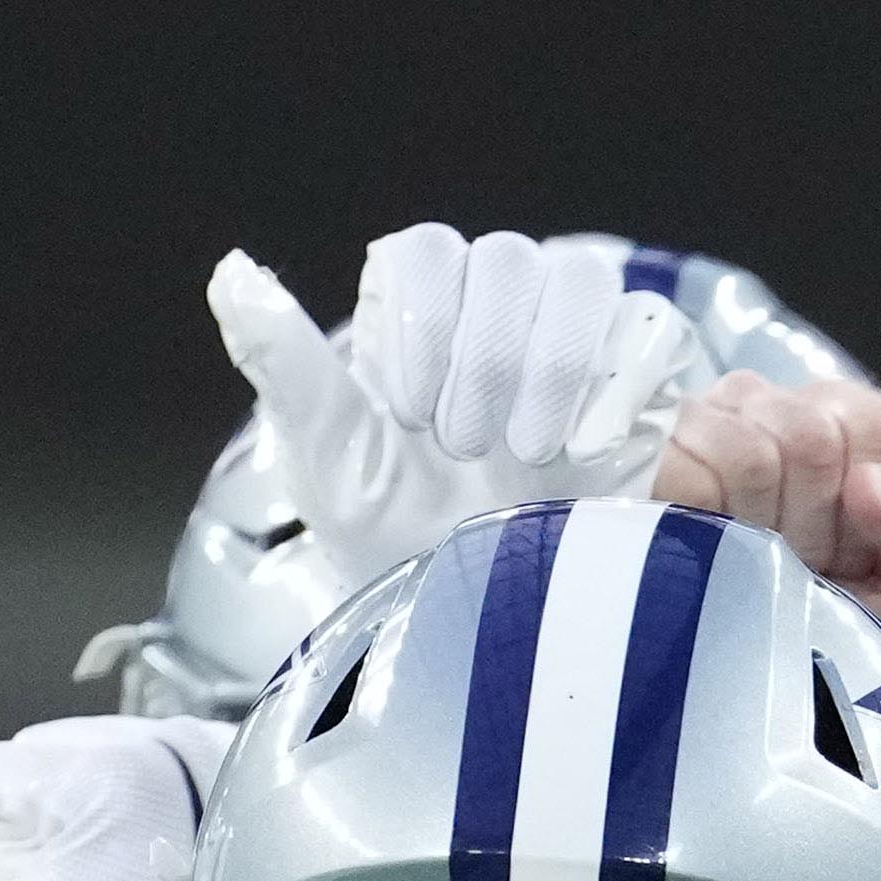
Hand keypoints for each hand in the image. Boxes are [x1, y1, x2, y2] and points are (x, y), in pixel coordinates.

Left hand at [203, 224, 691, 598]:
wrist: (491, 628)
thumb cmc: (399, 546)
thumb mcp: (330, 463)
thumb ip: (287, 364)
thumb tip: (230, 272)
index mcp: (422, 316)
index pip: (429, 252)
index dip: (422, 322)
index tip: (408, 413)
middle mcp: (501, 314)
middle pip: (507, 259)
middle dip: (484, 356)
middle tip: (462, 447)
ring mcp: (578, 345)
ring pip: (578, 280)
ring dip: (547, 363)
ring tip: (527, 451)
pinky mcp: (643, 384)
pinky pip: (650, 330)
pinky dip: (620, 380)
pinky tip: (587, 449)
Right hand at [649, 374, 880, 650]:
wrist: (755, 690)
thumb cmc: (834, 630)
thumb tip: (869, 487)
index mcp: (843, 427)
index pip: (873, 422)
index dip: (861, 500)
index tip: (842, 553)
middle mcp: (770, 408)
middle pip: (809, 435)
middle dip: (806, 523)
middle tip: (785, 564)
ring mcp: (704, 422)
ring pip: (745, 454)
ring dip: (748, 531)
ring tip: (739, 560)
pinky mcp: (645, 452)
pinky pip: (683, 472)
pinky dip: (696, 524)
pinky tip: (692, 546)